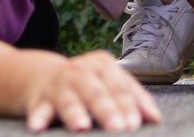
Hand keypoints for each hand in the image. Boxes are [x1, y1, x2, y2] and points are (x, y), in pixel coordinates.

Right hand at [24, 50, 161, 132]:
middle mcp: (79, 72)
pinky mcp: (39, 100)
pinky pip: (39, 110)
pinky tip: (37, 127)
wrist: (40, 75)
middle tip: (117, 127)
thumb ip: (132, 99)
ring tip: (81, 126)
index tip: (135, 123)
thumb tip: (155, 119)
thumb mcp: (108, 83)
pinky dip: (38, 118)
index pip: (120, 87)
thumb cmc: (85, 84)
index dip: (129, 105)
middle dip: (106, 110)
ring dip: (75, 112)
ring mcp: (58, 85)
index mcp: (102, 66)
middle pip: (96, 92)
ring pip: (69, 100)